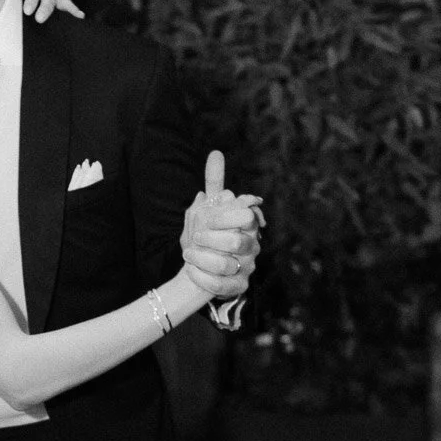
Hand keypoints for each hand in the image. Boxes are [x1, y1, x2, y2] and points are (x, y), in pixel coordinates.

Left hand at [180, 150, 264, 298]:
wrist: (194, 270)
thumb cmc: (203, 237)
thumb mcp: (204, 209)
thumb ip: (214, 183)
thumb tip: (216, 153)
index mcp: (247, 224)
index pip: (246, 215)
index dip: (223, 217)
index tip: (204, 221)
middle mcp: (252, 245)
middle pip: (238, 240)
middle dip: (210, 239)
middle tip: (194, 238)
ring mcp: (247, 267)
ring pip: (227, 264)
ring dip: (201, 259)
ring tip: (188, 254)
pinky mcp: (238, 287)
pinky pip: (221, 285)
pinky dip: (201, 277)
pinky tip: (190, 270)